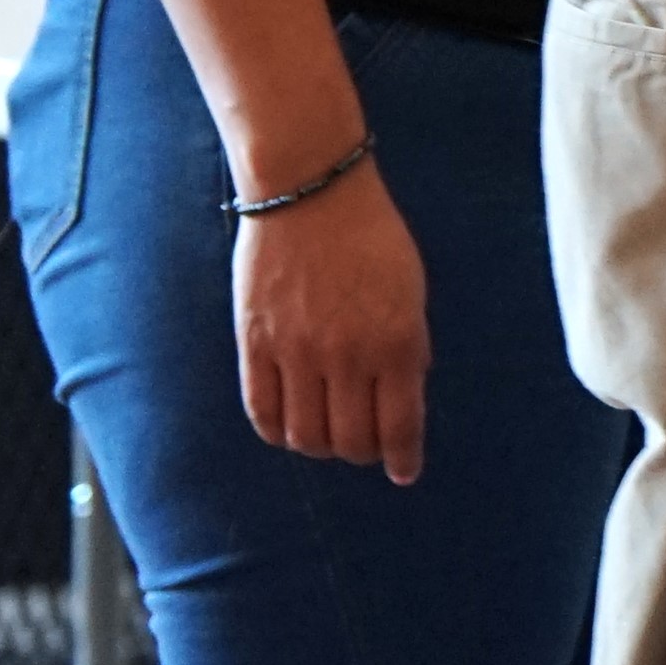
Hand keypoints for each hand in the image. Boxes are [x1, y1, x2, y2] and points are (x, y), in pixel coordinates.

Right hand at [236, 163, 431, 483]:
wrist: (310, 192)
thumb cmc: (370, 237)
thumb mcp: (411, 291)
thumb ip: (409, 346)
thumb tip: (405, 397)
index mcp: (398, 340)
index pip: (401, 425)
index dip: (403, 457)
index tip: (405, 472)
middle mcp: (348, 354)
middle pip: (351, 441)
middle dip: (363, 453)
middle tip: (366, 447)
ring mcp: (297, 351)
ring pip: (305, 435)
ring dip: (320, 447)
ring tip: (329, 436)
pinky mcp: (254, 343)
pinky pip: (261, 411)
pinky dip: (277, 432)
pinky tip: (290, 428)